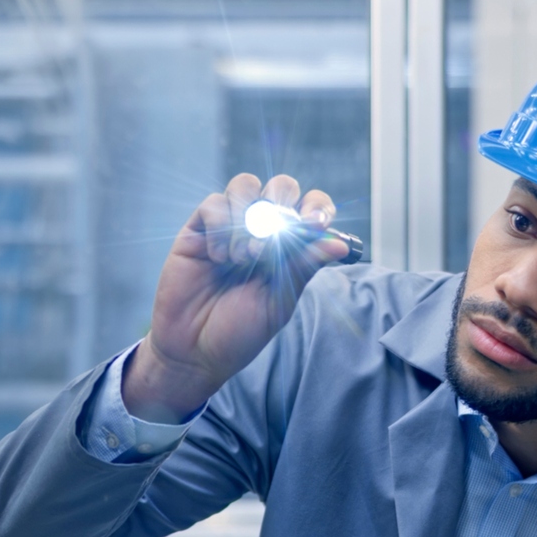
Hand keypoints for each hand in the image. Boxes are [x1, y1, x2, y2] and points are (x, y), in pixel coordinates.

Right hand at [122, 173, 347, 422]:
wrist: (195, 351)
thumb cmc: (239, 331)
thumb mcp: (280, 301)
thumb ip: (304, 266)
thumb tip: (340, 243)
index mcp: (288, 246)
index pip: (309, 208)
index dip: (317, 206)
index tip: (316, 223)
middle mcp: (260, 230)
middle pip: (280, 186)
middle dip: (282, 204)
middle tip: (273, 241)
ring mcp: (229, 226)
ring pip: (245, 185)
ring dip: (249, 217)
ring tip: (245, 257)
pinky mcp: (198, 230)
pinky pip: (213, 204)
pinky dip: (220, 228)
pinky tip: (218, 258)